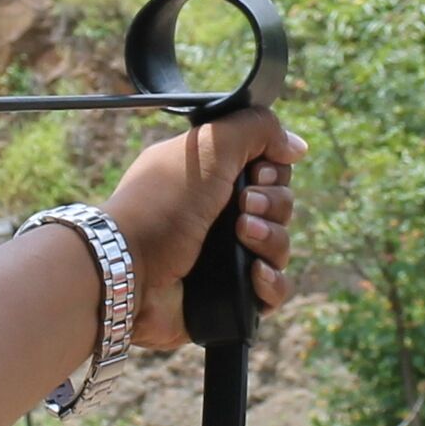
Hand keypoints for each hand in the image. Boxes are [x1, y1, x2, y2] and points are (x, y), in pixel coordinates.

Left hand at [105, 106, 304, 349]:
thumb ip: (256, 129)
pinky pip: (274, 290)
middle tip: (243, 208)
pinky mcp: (231, 296)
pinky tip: (253, 275)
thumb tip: (295, 145)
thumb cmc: (161, 204)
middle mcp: (220, 215)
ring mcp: (226, 257)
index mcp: (213, 178)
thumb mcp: (208, 146)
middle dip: (273, 205)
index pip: (269, 169)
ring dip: (271, 239)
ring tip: (244, 236)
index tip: (257, 171)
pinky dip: (271, 282)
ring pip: (281, 246)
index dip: (273, 170)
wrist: (129, 268)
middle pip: (281, 206)